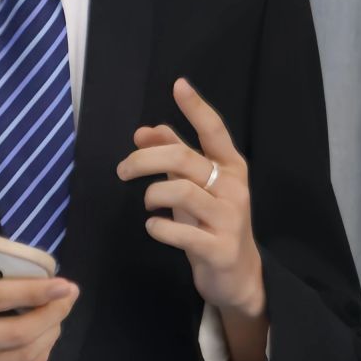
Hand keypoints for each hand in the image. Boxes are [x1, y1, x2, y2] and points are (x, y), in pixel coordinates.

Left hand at [118, 78, 265, 320]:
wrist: (238, 276)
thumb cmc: (212, 223)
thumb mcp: (195, 186)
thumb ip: (175, 156)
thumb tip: (144, 130)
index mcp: (229, 167)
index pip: (214, 130)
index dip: (196, 107)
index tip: (178, 85)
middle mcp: (232, 188)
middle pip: (183, 158)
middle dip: (144, 159)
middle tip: (122, 170)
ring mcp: (229, 219)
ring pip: (180, 191)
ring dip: (152, 195)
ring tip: (147, 203)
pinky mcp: (219, 248)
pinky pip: (180, 232)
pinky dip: (159, 228)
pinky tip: (154, 227)